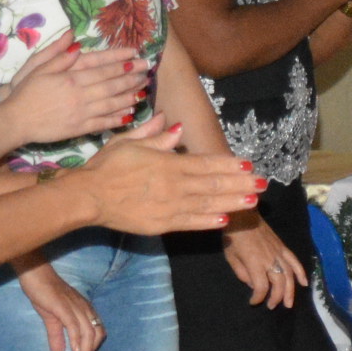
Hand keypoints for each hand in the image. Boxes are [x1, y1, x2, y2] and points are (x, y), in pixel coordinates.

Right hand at [0, 36, 148, 145]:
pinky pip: (104, 122)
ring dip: (130, 96)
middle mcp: (80, 94)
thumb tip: (77, 42)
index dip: (121, 63)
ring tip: (144, 90)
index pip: (102, 69)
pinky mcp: (80, 128)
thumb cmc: (26, 92)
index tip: (136, 57)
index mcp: (71, 78)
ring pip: (112, 103)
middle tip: (148, 72)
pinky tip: (130, 113)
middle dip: (132, 77)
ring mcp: (82, 112)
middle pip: (112, 85)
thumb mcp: (38, 68)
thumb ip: (59, 55)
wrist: (16, 120)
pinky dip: (118, 118)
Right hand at [15, 258, 103, 350]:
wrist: (35, 275)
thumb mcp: (51, 318)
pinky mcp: (63, 306)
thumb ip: (56, 335)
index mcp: (85, 310)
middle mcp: (85, 308)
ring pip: (87, 332)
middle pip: (96, 334)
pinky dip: (75, 339)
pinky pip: (74, 325)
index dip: (92, 347)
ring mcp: (75, 307)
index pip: (98, 331)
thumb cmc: (45, 294)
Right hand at [74, 128, 262, 234]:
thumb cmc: (106, 166)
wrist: (88, 196)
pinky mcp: (162, 224)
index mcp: (168, 163)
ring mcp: (169, 206)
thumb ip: (156, 136)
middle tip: (263, 183)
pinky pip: (190, 223)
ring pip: (208, 204)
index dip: (229, 165)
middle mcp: (174, 185)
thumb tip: (177, 125)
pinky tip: (225, 220)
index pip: (206, 163)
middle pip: (213, 184)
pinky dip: (208, 221)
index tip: (248, 164)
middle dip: (240, 184)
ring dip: (232, 202)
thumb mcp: (129, 142)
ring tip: (253, 201)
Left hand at [222, 215, 307, 309]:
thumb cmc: (233, 237)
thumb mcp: (231, 258)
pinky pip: (295, 262)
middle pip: (279, 284)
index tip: (253, 302)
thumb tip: (253, 284)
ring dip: (291, 291)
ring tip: (289, 303)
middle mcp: (270, 260)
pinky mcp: (283, 248)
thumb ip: (242, 273)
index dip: (258, 298)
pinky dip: (301, 273)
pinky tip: (304, 283)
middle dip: (276, 298)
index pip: (261, 287)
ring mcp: (279, 254)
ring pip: (289, 276)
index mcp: (255, 264)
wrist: (242, 216)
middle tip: (272, 306)